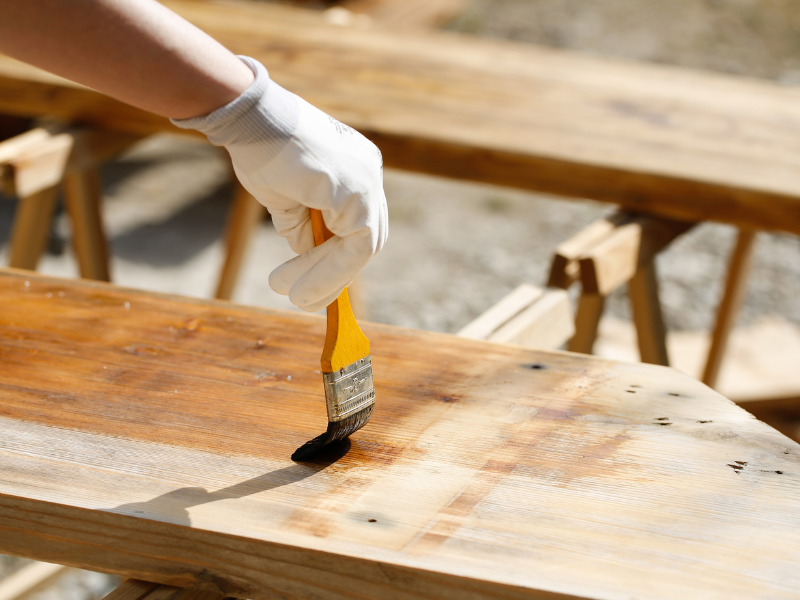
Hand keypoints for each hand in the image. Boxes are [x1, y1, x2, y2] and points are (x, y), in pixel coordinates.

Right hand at [173, 56, 387, 311]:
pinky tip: (299, 288)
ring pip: (360, 248)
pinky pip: (351, 249)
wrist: (249, 120)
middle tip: (305, 297)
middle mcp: (369, 174)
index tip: (314, 279)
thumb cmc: (262, 150)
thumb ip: (303, 224)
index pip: (357, 221)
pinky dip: (326, 274)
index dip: (338, 255)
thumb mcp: (288, 196)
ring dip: (326, 279)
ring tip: (295, 299)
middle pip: (366, 237)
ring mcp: (367, 183)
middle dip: (336, 272)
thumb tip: (307, 256)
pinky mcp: (356, 194)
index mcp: (356, 169)